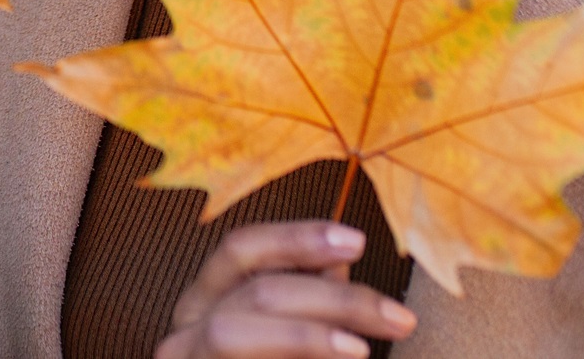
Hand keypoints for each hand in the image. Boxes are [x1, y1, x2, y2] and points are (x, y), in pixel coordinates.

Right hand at [155, 221, 416, 358]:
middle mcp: (184, 331)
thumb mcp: (289, 338)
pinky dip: (293, 358)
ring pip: (230, 331)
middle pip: (254, 293)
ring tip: (361, 351)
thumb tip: (341, 258)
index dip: (296, 238)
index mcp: (205, 301)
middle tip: (399, 318)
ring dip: (305, 335)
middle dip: (334, 300)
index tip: (358, 241)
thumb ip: (310, 301)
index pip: (241, 250)